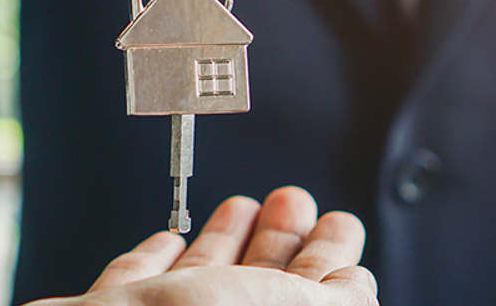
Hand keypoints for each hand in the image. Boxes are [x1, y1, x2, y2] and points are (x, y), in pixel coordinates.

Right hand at [27, 186, 378, 305]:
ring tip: (245, 205)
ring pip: (204, 285)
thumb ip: (341, 297)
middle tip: (294, 199)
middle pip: (260, 289)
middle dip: (281, 239)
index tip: (339, 222)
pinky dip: (156, 259)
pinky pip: (139, 286)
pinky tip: (169, 239)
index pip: (315, 299)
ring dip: (226, 240)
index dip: (332, 258)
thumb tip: (356, 284)